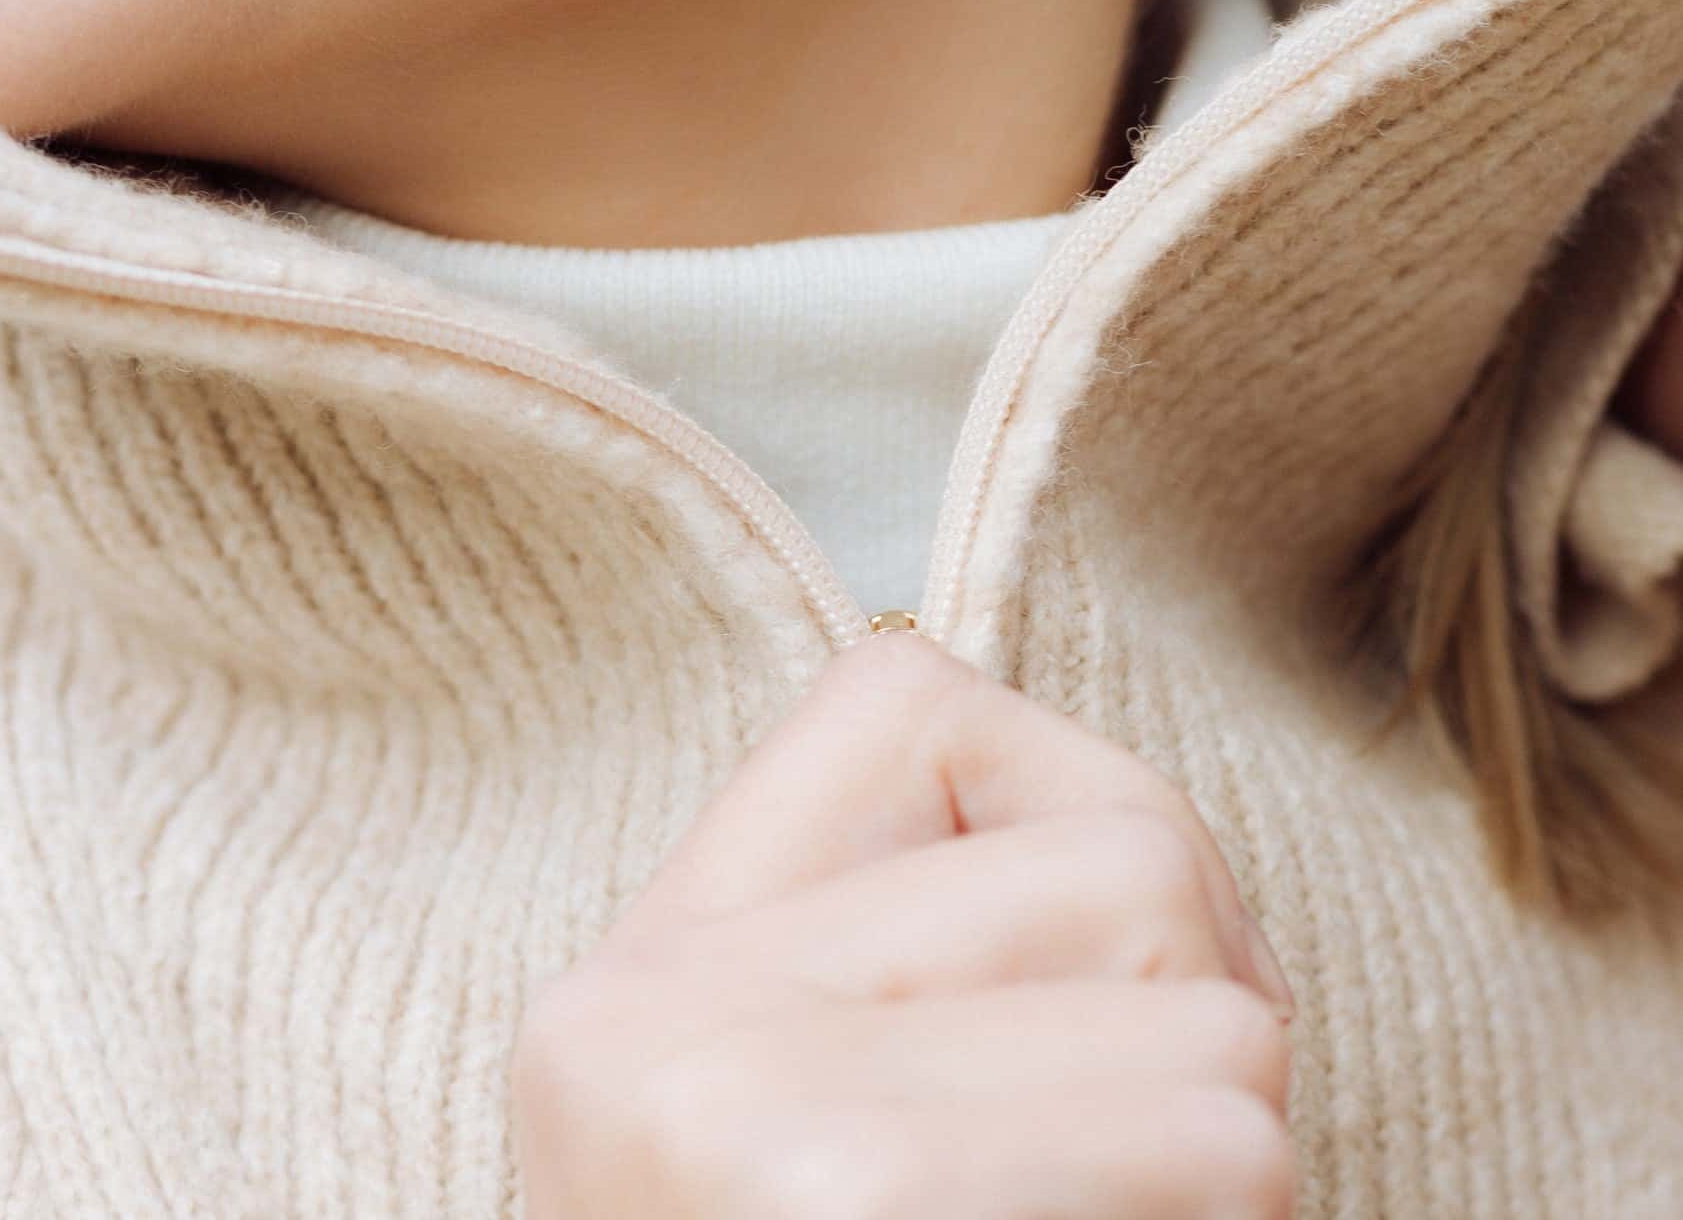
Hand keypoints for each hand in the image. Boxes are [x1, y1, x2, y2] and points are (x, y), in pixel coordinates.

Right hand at [513, 630, 1295, 1218]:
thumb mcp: (807, 1141)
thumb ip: (907, 979)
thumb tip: (1168, 882)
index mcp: (627, 986)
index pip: (914, 692)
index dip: (1079, 822)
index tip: (1114, 1008)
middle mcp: (645, 1018)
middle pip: (1126, 849)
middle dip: (1208, 1014)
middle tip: (1174, 1166)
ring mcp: (732, 1108)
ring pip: (1210, 997)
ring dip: (1231, 1140)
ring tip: (1132, 1219)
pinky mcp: (838, 1197)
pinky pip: (1214, 1134)